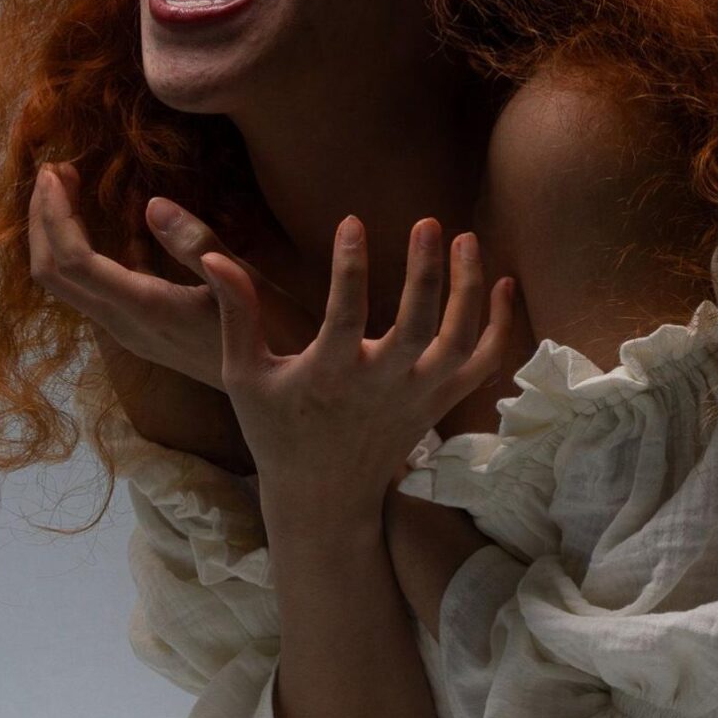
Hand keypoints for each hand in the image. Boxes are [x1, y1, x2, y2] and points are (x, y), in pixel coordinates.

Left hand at [26, 160, 321, 393]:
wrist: (285, 390)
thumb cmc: (275, 336)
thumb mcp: (246, 284)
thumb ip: (197, 244)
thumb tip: (151, 204)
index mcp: (146, 309)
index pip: (73, 261)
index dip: (55, 215)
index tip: (56, 170)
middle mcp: (127, 325)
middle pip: (54, 275)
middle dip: (43, 220)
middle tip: (55, 172)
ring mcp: (132, 330)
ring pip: (69, 282)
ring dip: (59, 234)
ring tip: (72, 185)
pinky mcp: (144, 328)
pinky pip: (99, 287)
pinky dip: (91, 249)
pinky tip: (121, 218)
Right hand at [202, 215, 518, 513]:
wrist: (325, 497)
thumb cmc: (277, 430)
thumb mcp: (245, 376)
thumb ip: (236, 314)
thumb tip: (215, 259)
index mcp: (328, 377)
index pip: (344, 317)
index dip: (350, 268)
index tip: (353, 221)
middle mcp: (380, 387)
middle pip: (417, 328)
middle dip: (427, 274)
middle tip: (428, 222)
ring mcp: (418, 397)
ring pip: (459, 342)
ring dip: (470, 290)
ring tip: (467, 238)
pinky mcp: (441, 403)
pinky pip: (484, 364)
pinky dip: (501, 327)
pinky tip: (503, 283)